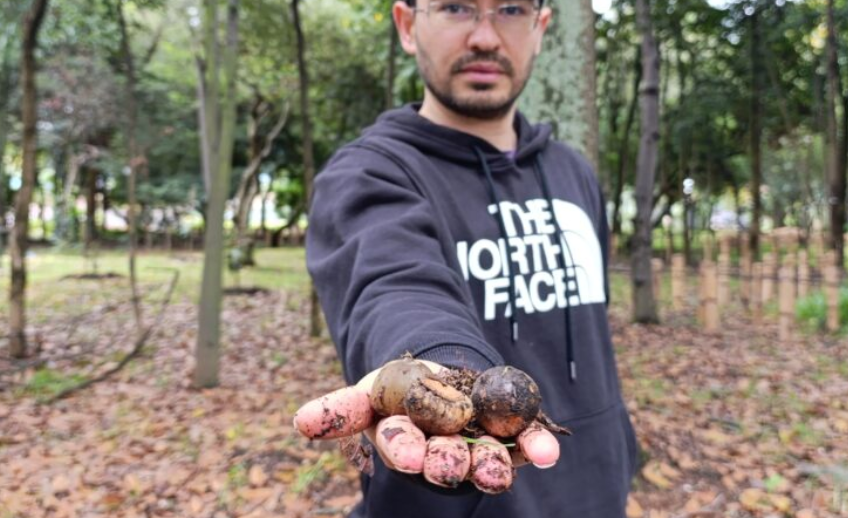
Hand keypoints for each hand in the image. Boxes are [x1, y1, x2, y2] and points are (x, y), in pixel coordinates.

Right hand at [293, 360, 559, 492]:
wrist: (445, 377)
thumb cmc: (399, 391)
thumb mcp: (369, 392)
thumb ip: (341, 409)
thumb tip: (299, 424)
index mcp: (405, 442)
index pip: (401, 447)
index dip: (405, 450)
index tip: (409, 453)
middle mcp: (443, 452)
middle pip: (445, 460)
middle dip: (447, 463)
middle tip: (449, 465)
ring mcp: (480, 446)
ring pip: (485, 458)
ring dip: (491, 465)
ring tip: (497, 470)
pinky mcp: (513, 436)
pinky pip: (526, 441)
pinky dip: (537, 446)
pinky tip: (548, 452)